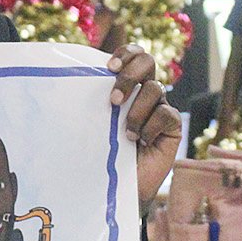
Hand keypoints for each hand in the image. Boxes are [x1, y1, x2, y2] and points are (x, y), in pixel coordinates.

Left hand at [107, 43, 181, 205]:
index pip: (132, 56)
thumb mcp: (93, 125)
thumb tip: (70, 82)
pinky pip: (166, 114)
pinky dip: (151, 127)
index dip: (126, 54)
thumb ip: (91, 103)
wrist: (118, 186)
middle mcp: (144, 93)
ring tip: (126, 134)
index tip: (109, 67)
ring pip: (154, 89)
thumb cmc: (102, 154)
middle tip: (114, 101)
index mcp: (127, 86)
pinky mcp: (171, 127)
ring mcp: (159, 108)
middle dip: (130, 77)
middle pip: (147, 62)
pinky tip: (141, 141)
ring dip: (136, 111)